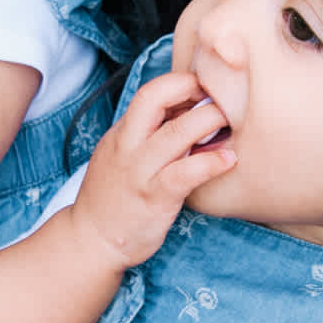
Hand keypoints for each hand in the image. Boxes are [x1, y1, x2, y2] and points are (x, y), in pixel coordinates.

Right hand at [71, 70, 234, 271]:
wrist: (91, 240)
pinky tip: (229, 160)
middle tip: (221, 97)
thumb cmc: (114, 199)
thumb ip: (149, 136)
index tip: (205, 91)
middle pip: (153, 98)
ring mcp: (139, 172)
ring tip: (231, 122)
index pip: (149, 92)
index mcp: (122, 133)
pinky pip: (185, 173)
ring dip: (209, 120)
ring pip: (175, 133)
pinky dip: (212, 162)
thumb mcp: (123, 157)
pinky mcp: (154, 198)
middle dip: (191, 88)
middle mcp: (127, 146)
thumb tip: (189, 112)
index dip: (181, 83)